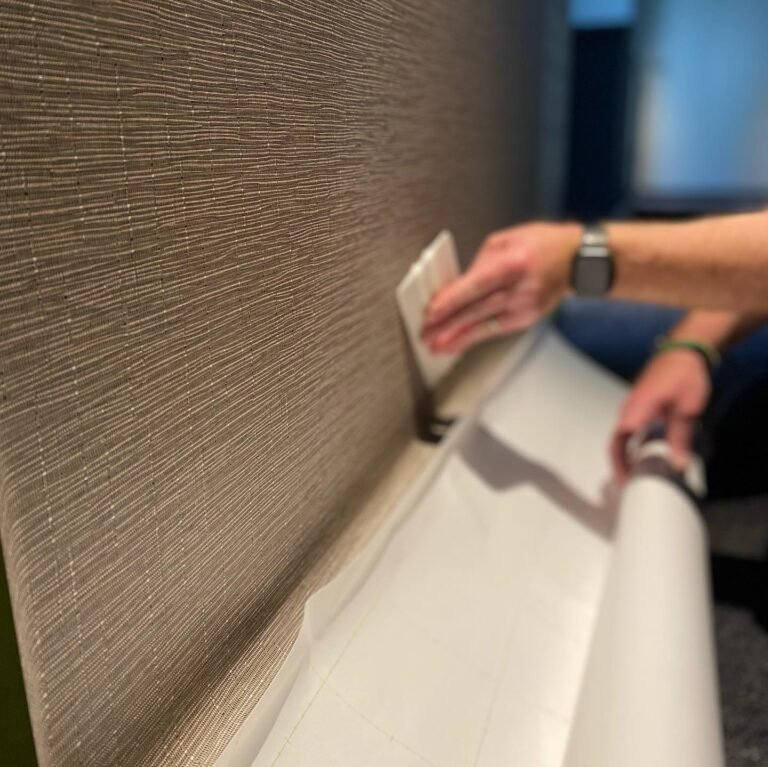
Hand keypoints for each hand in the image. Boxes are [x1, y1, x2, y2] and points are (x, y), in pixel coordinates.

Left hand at [422, 222, 580, 354]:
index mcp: (513, 262)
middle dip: (447, 325)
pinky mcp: (527, 318)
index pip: (475, 286)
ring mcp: (525, 306)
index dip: (450, 301)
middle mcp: (520, 288)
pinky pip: (495, 330)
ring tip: (437, 347)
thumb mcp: (505, 240)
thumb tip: (457, 287)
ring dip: (458, 338)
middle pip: (477, 310)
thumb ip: (479, 263)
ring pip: (485, 326)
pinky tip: (458, 344)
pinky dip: (474, 338)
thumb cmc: (541, 245)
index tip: (431, 313)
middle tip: (426, 335)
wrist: (578, 260)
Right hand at [611, 349, 712, 482]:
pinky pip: (629, 427)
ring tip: (637, 470)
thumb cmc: (684, 376)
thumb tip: (678, 465)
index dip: (620, 464)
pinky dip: (633, 443)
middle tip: (629, 482)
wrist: (683, 350)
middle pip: (616, 440)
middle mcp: (629, 409)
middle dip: (619, 463)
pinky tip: (646, 451)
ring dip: (626, 453)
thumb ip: (680, 437)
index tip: (626, 482)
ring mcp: (632, 405)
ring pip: (622, 434)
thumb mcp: (687, 409)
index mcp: (637, 410)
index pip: (619, 442)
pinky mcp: (639, 404)